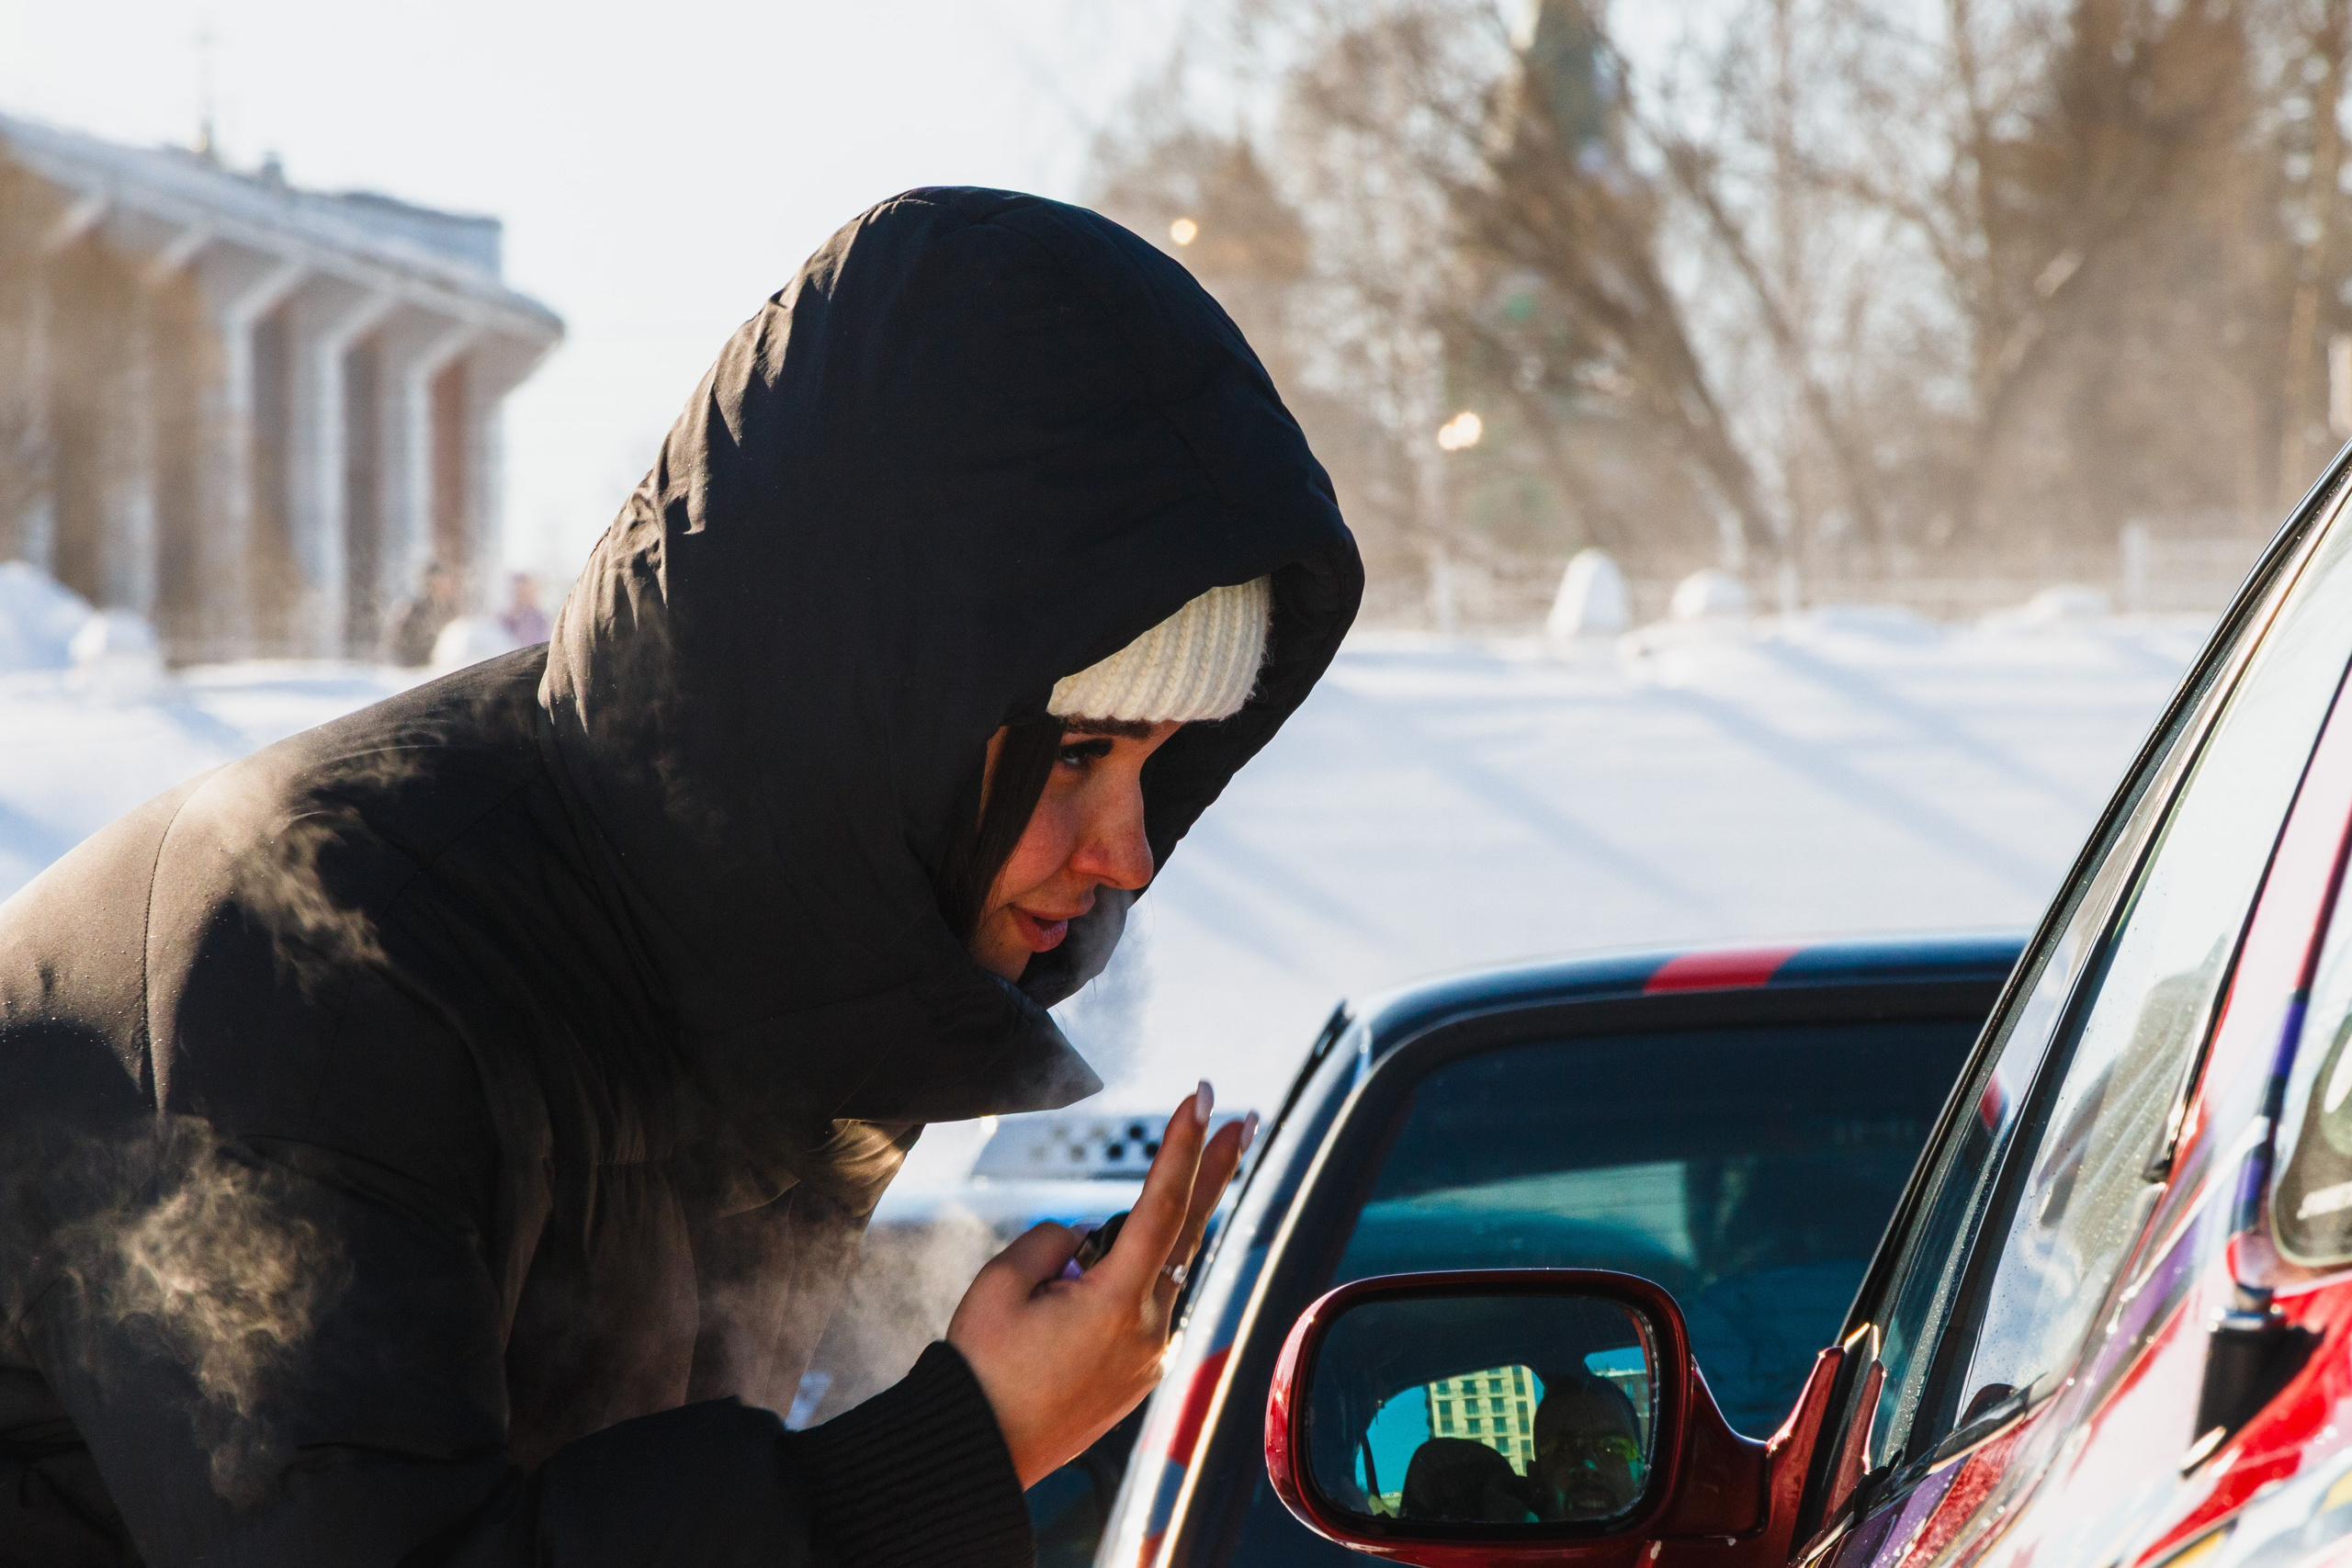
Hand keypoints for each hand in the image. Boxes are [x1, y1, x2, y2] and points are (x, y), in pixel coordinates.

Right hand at [947, 1084, 1254, 1486]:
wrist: (978, 1452)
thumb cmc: (981, 1368)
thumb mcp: (1001, 1283)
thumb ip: (1051, 1241)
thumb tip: (1084, 1241)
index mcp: (1115, 1302)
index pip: (1161, 1205)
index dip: (1183, 1146)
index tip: (1201, 1098)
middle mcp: (1148, 1330)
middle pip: (1188, 1231)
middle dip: (1215, 1170)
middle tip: (1244, 1119)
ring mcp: (1150, 1356)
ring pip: (1161, 1272)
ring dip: (1148, 1239)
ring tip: (1088, 1255)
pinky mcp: (1141, 1374)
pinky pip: (1145, 1308)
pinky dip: (1130, 1282)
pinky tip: (1084, 1294)